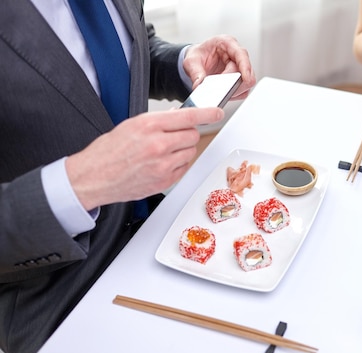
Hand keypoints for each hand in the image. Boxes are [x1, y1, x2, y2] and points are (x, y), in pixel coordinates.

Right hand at [65, 107, 223, 210]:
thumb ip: (158, 121)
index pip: (188, 116)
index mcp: (148, 126)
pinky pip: (184, 168)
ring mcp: (163, 165)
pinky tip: (160, 164)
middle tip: (173, 136)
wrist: (93, 177)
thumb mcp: (131, 125)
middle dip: (186, 134)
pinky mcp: (165, 181)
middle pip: (192, 135)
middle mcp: (158, 145)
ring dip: (182, 150)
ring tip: (161, 152)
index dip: (207, 113)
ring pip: (190, 152)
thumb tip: (179, 116)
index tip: (217, 112)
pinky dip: (177, 164)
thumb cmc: (108, 151)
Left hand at [183, 35, 255, 99]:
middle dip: (236, 82)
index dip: (246, 67)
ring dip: (235, 89)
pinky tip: (224, 92)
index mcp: (227, 43)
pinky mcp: (239, 79)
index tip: (246, 78)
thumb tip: (199, 85)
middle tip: (222, 88)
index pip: (241, 54)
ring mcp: (240, 68)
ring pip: (246, 83)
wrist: (198, 61)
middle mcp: (236, 55)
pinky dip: (234, 94)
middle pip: (247, 72)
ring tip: (220, 90)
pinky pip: (242, 91)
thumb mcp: (191, 61)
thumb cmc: (198, 55)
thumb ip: (196, 73)